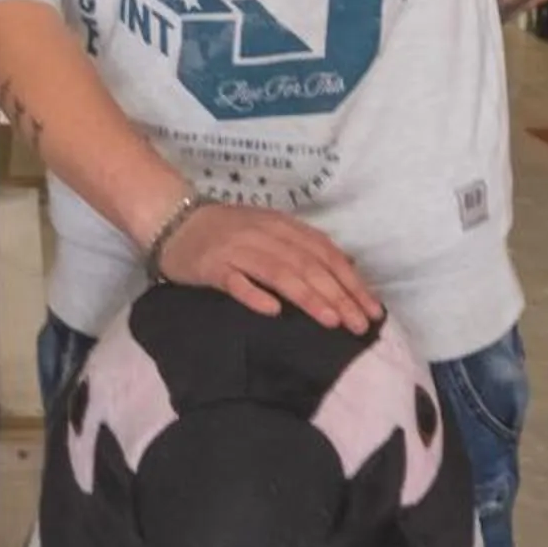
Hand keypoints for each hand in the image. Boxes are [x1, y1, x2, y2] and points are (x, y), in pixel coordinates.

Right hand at [154, 203, 382, 330]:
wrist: (175, 219)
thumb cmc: (228, 231)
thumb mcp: (271, 232)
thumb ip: (304, 248)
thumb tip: (347, 270)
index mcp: (283, 226)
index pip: (326, 255)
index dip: (351, 282)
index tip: (372, 311)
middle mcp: (265, 235)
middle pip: (308, 266)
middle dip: (338, 296)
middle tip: (359, 326)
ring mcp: (238, 250)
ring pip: (279, 273)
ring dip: (308, 297)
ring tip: (331, 321)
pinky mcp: (212, 266)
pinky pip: (236, 281)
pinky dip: (255, 295)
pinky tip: (272, 312)